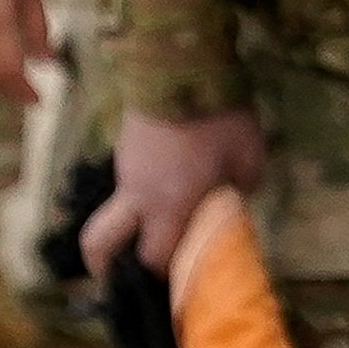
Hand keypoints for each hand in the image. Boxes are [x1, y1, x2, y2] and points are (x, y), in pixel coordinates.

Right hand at [81, 105, 266, 277]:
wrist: (180, 61)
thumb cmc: (220, 115)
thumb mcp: (248, 156)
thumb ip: (240, 189)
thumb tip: (230, 202)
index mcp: (170, 204)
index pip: (154, 258)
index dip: (161, 277)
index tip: (172, 286)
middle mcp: (137, 195)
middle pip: (99, 243)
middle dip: (104, 267)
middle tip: (122, 277)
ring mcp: (124, 170)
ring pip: (112, 212)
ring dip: (125, 228)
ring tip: (151, 229)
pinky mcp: (123, 147)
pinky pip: (124, 184)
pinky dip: (137, 196)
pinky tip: (164, 184)